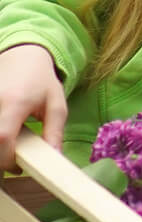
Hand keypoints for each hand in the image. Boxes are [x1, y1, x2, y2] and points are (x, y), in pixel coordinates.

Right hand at [0, 44, 66, 170]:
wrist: (23, 55)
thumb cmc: (41, 81)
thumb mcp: (56, 105)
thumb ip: (55, 133)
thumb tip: (55, 159)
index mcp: (14, 102)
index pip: (3, 138)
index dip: (7, 158)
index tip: (18, 165)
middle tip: (11, 160)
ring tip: (7, 147)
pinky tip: (2, 137)